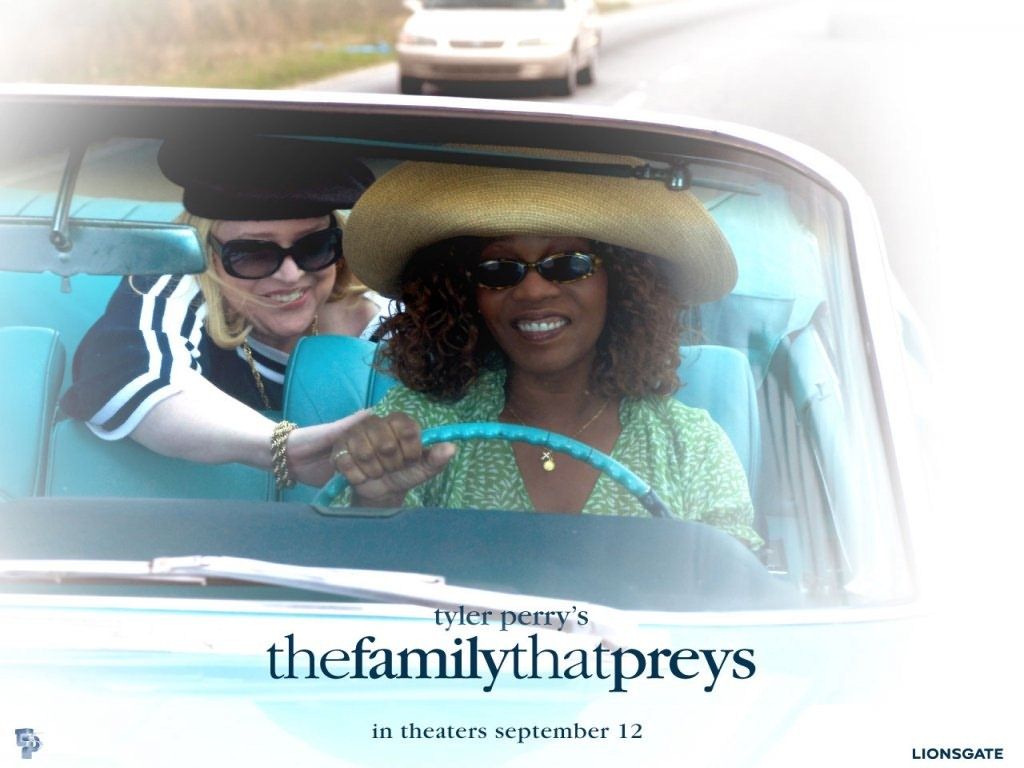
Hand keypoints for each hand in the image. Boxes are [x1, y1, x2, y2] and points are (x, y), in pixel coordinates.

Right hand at [330, 411, 455, 505]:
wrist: (381, 490)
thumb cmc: (404, 473)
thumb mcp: (424, 469)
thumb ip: (437, 458)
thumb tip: (451, 449)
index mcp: (399, 421)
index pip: (407, 429)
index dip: (410, 450)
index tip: (410, 460)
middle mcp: (375, 421)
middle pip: (386, 444)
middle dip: (391, 464)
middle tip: (391, 468)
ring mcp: (355, 433)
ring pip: (366, 454)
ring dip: (375, 471)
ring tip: (378, 471)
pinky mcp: (339, 448)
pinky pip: (348, 463)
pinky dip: (358, 476)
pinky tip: (362, 474)